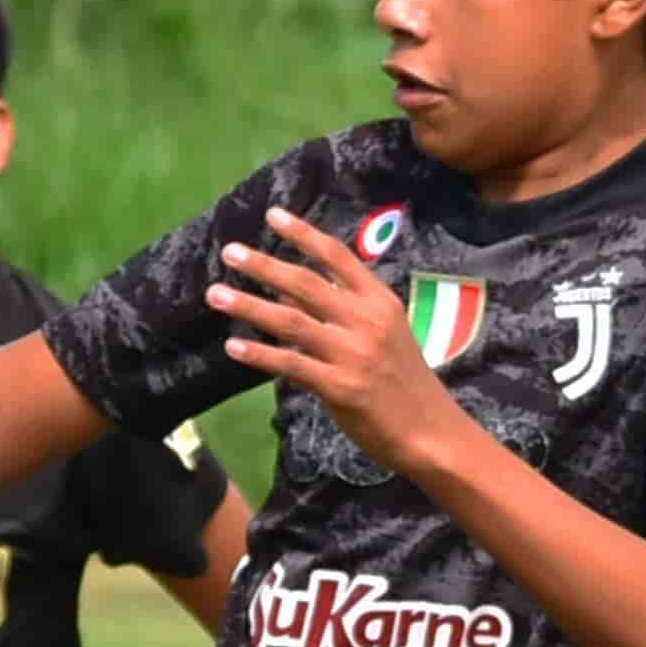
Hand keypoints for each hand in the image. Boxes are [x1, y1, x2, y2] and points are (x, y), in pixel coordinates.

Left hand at [210, 208, 474, 476]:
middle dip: (264, 265)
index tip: (273, 215)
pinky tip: (232, 347)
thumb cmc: (402, 381)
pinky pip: (291, 365)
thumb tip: (286, 289)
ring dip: (248, 305)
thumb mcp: (382, 334)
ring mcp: (353, 353)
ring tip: (215, 294)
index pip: (338, 256)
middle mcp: (366, 320)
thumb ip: (339, 310)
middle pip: (306, 283)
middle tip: (229, 251)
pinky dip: (260, 354)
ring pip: (291, 320)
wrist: (430, 431)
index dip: (303, 234)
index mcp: (380, 301)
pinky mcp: (340, 387)